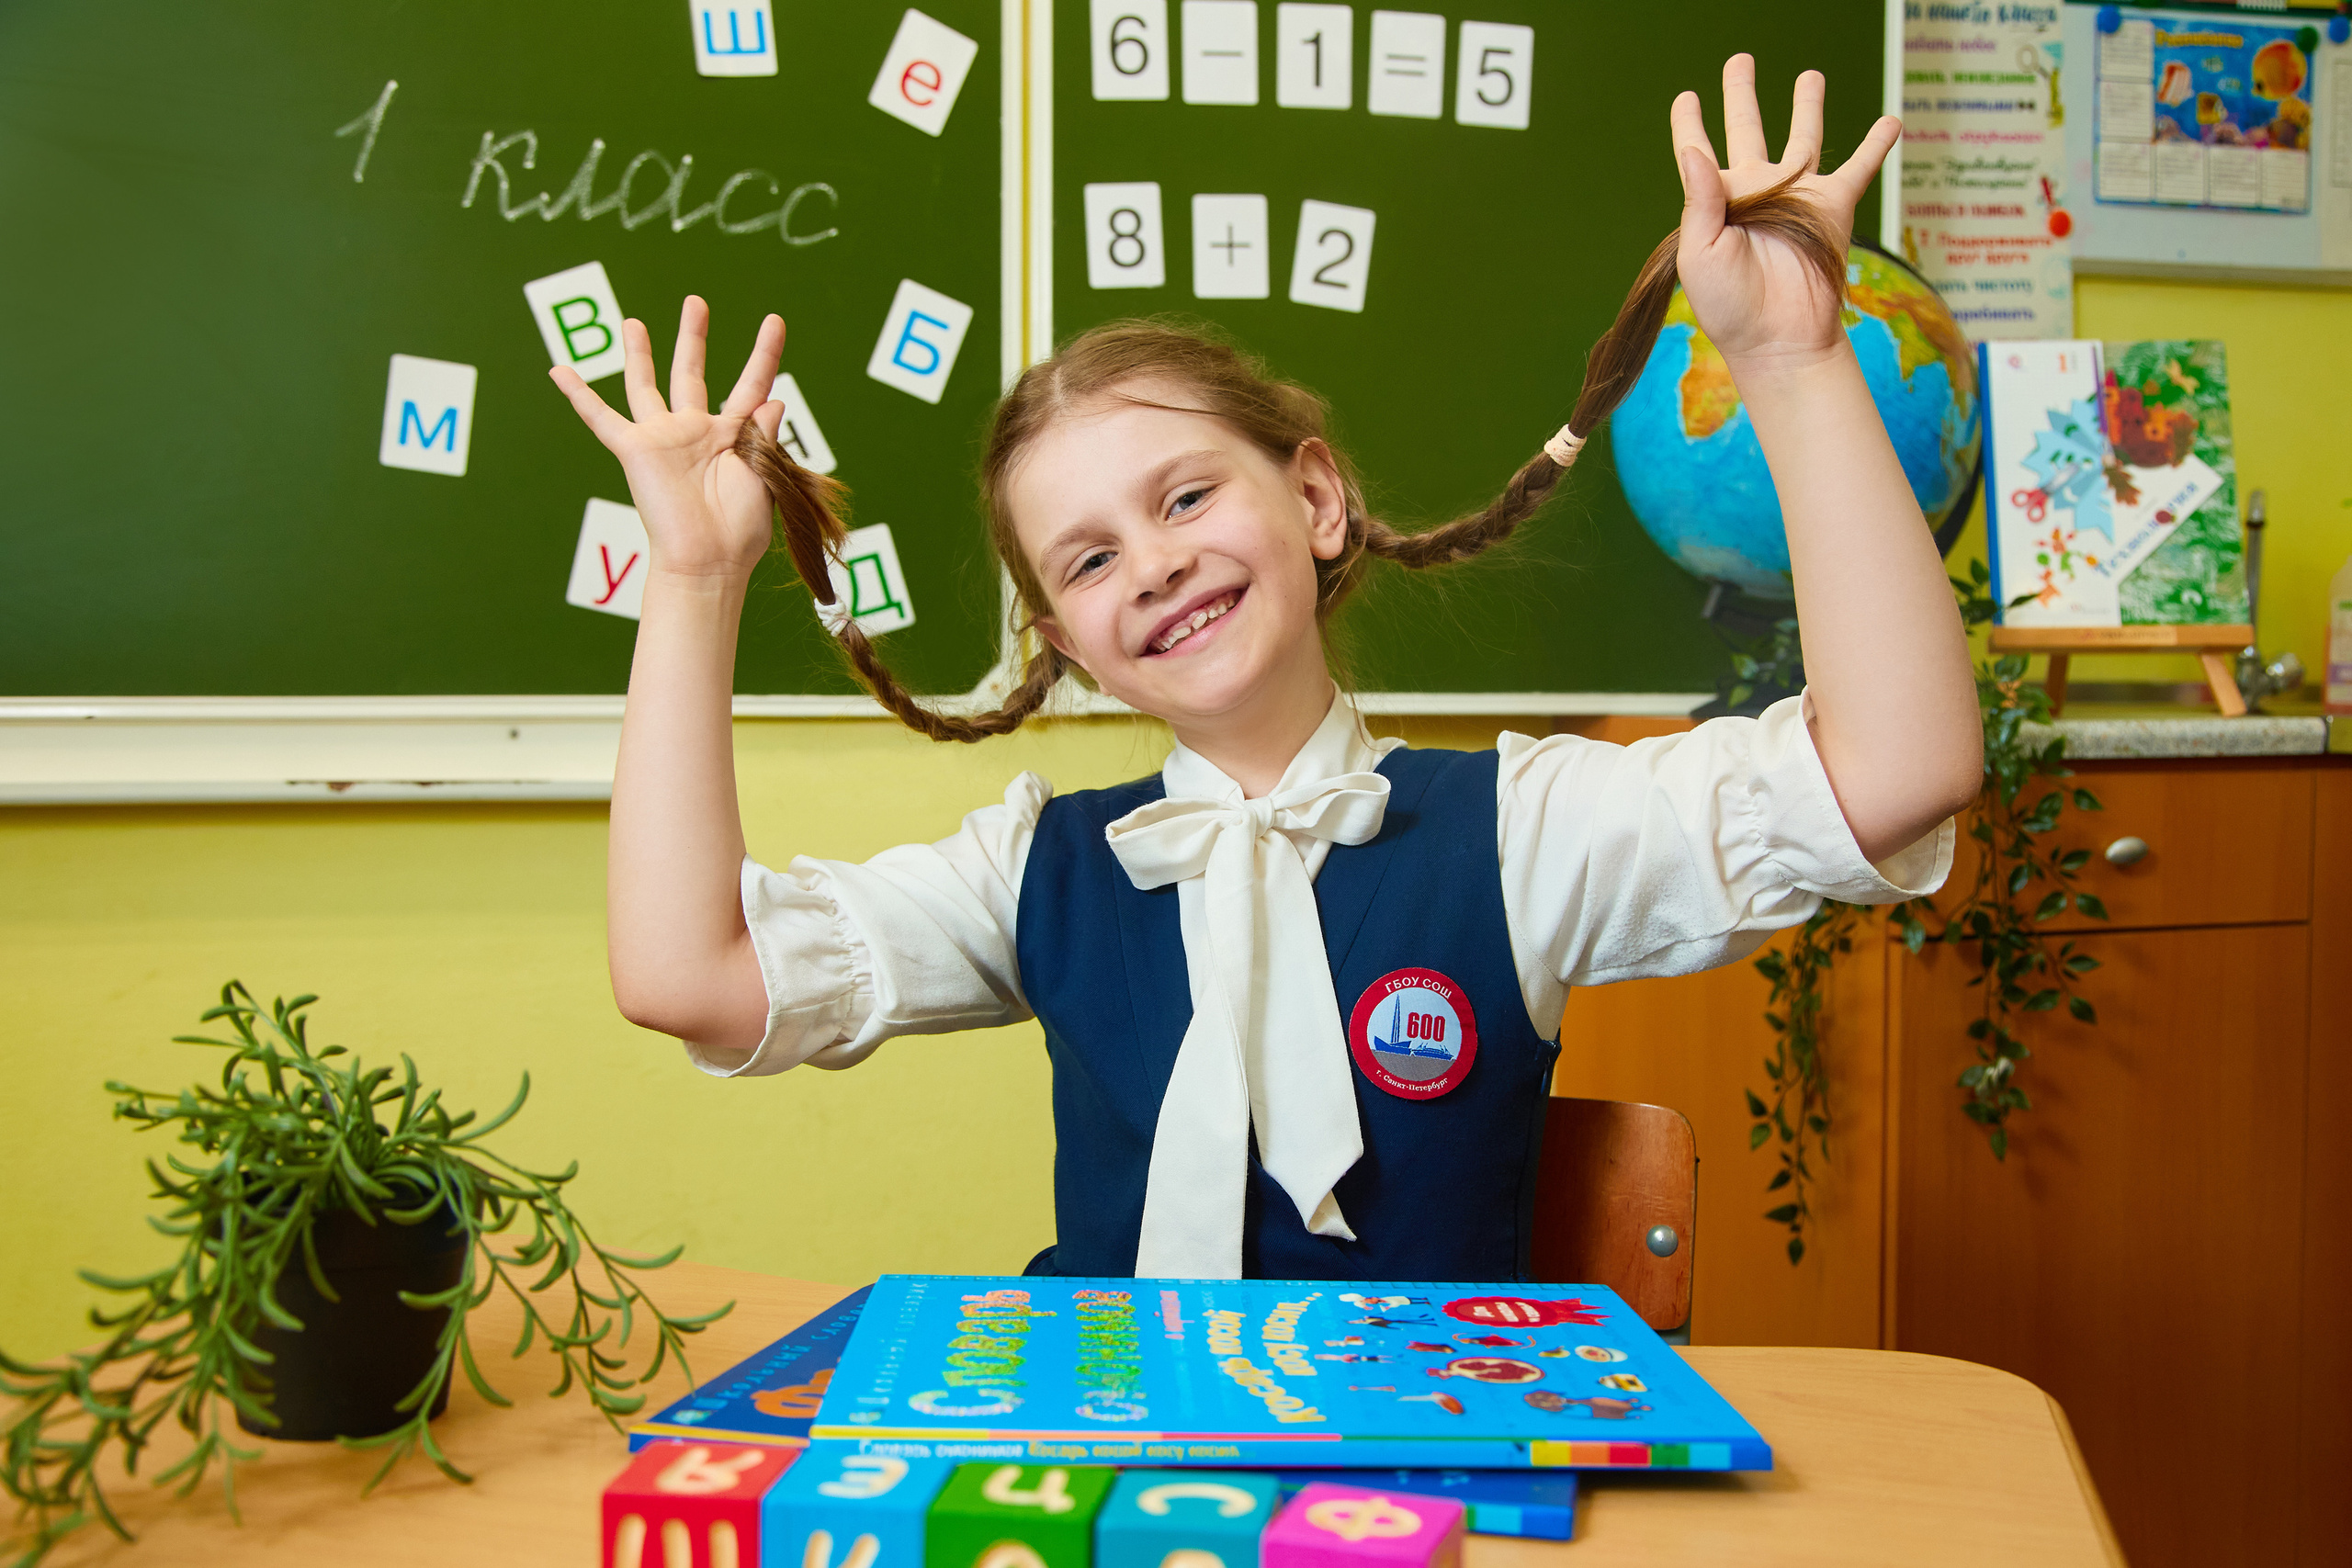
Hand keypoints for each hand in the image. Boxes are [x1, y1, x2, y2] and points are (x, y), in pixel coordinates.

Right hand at [549, 298, 787, 582]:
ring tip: (634, 322)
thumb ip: (765, 432)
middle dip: (692, 337)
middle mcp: (695, 432)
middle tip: (695, 301)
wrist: (709, 560)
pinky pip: (600, 418)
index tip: (775, 320)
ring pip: (646, 386)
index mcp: (732, 437)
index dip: (764, 353)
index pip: (751, 384)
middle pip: (692, 373)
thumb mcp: (765, 473)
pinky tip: (559, 371)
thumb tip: (775, 396)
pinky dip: (579, 395)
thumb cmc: (740, 530)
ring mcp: (663, 438)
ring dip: (640, 353)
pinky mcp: (634, 450)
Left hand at [1670, 56, 1900, 370]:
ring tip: (1809, 75)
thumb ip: (1699, 200)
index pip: (1697, 150)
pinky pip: (1860, 167)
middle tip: (1740, 59)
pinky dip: (1876, 144)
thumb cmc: (1730, 305)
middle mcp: (1756, 189)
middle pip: (1747, 126)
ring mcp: (1797, 194)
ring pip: (1804, 136)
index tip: (1685, 97)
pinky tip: (1891, 121)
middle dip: (1742, 93)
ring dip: (1808, 106)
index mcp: (1716, 199)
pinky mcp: (1834, 206)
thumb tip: (1693, 150)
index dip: (1689, 123)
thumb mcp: (1700, 253)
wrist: (1778, 338)